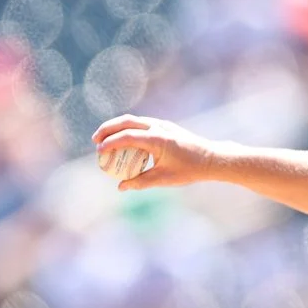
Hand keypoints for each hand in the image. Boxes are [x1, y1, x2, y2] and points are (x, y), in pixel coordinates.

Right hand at [92, 115, 222, 190]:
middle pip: (126, 122)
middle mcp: (158, 127)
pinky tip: (123, 141)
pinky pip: (142, 124)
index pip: (127, 137)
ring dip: (117, 127)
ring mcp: (162, 124)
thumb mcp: (164, 178)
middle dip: (108, 129)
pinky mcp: (165, 126)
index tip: (99, 152)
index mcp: (157, 139)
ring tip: (105, 139)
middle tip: (95, 141)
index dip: (111, 143)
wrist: (211, 159)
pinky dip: (129, 129)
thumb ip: (141, 182)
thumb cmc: (190, 170)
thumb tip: (121, 187)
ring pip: (133, 120)